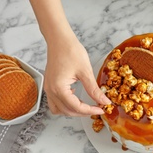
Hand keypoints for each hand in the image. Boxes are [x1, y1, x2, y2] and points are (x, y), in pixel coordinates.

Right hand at [29, 0, 109, 116]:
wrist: (59, 39)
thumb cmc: (71, 51)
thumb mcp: (85, 72)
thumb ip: (94, 90)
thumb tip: (104, 101)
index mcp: (59, 88)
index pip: (76, 107)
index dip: (90, 111)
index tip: (102, 109)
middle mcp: (51, 91)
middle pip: (67, 111)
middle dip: (83, 112)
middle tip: (97, 108)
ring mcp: (48, 89)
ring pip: (59, 109)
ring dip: (73, 111)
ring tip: (87, 105)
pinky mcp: (49, 86)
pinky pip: (55, 102)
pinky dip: (66, 104)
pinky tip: (76, 97)